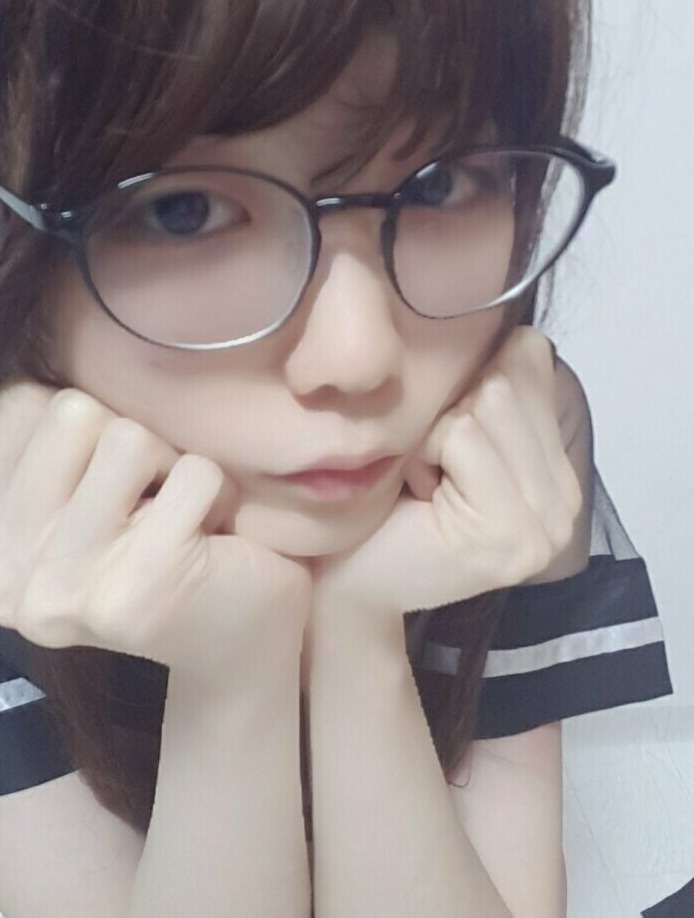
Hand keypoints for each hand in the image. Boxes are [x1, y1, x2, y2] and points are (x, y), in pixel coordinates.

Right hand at [0, 377, 313, 683]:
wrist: (239, 644)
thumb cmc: (166, 543)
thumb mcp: (86, 492)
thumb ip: (48, 439)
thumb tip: (33, 342)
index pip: (19, 402)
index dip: (87, 421)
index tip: (108, 483)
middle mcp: (7, 578)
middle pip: (71, 412)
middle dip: (133, 436)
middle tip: (152, 497)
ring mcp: (68, 589)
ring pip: (128, 437)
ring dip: (174, 464)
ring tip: (180, 516)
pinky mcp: (141, 591)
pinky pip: (192, 474)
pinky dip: (217, 493)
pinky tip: (210, 542)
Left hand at [307, 327, 584, 624]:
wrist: (350, 586)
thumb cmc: (386, 505)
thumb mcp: (445, 436)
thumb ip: (490, 390)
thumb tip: (518, 330)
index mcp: (558, 474)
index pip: (533, 361)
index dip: (468, 385)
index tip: (444, 447)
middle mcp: (566, 501)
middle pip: (509, 380)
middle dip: (449, 412)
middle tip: (429, 472)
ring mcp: (545, 523)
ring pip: (487, 404)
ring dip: (433, 436)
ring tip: (425, 486)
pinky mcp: (510, 532)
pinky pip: (462, 436)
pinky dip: (424, 455)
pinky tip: (419, 500)